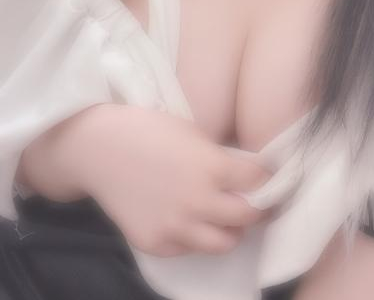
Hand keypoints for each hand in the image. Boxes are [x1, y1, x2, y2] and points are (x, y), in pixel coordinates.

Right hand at [75, 104, 273, 256]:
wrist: (99, 148)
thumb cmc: (149, 129)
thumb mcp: (195, 134)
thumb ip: (221, 159)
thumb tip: (248, 175)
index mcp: (212, 167)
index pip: (260, 182)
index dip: (268, 179)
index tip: (269, 178)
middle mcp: (198, 201)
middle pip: (249, 217)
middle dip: (258, 208)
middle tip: (258, 201)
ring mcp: (176, 227)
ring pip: (225, 243)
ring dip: (231, 230)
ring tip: (227, 217)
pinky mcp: (155, 244)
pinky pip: (189, 249)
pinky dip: (196, 237)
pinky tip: (190, 219)